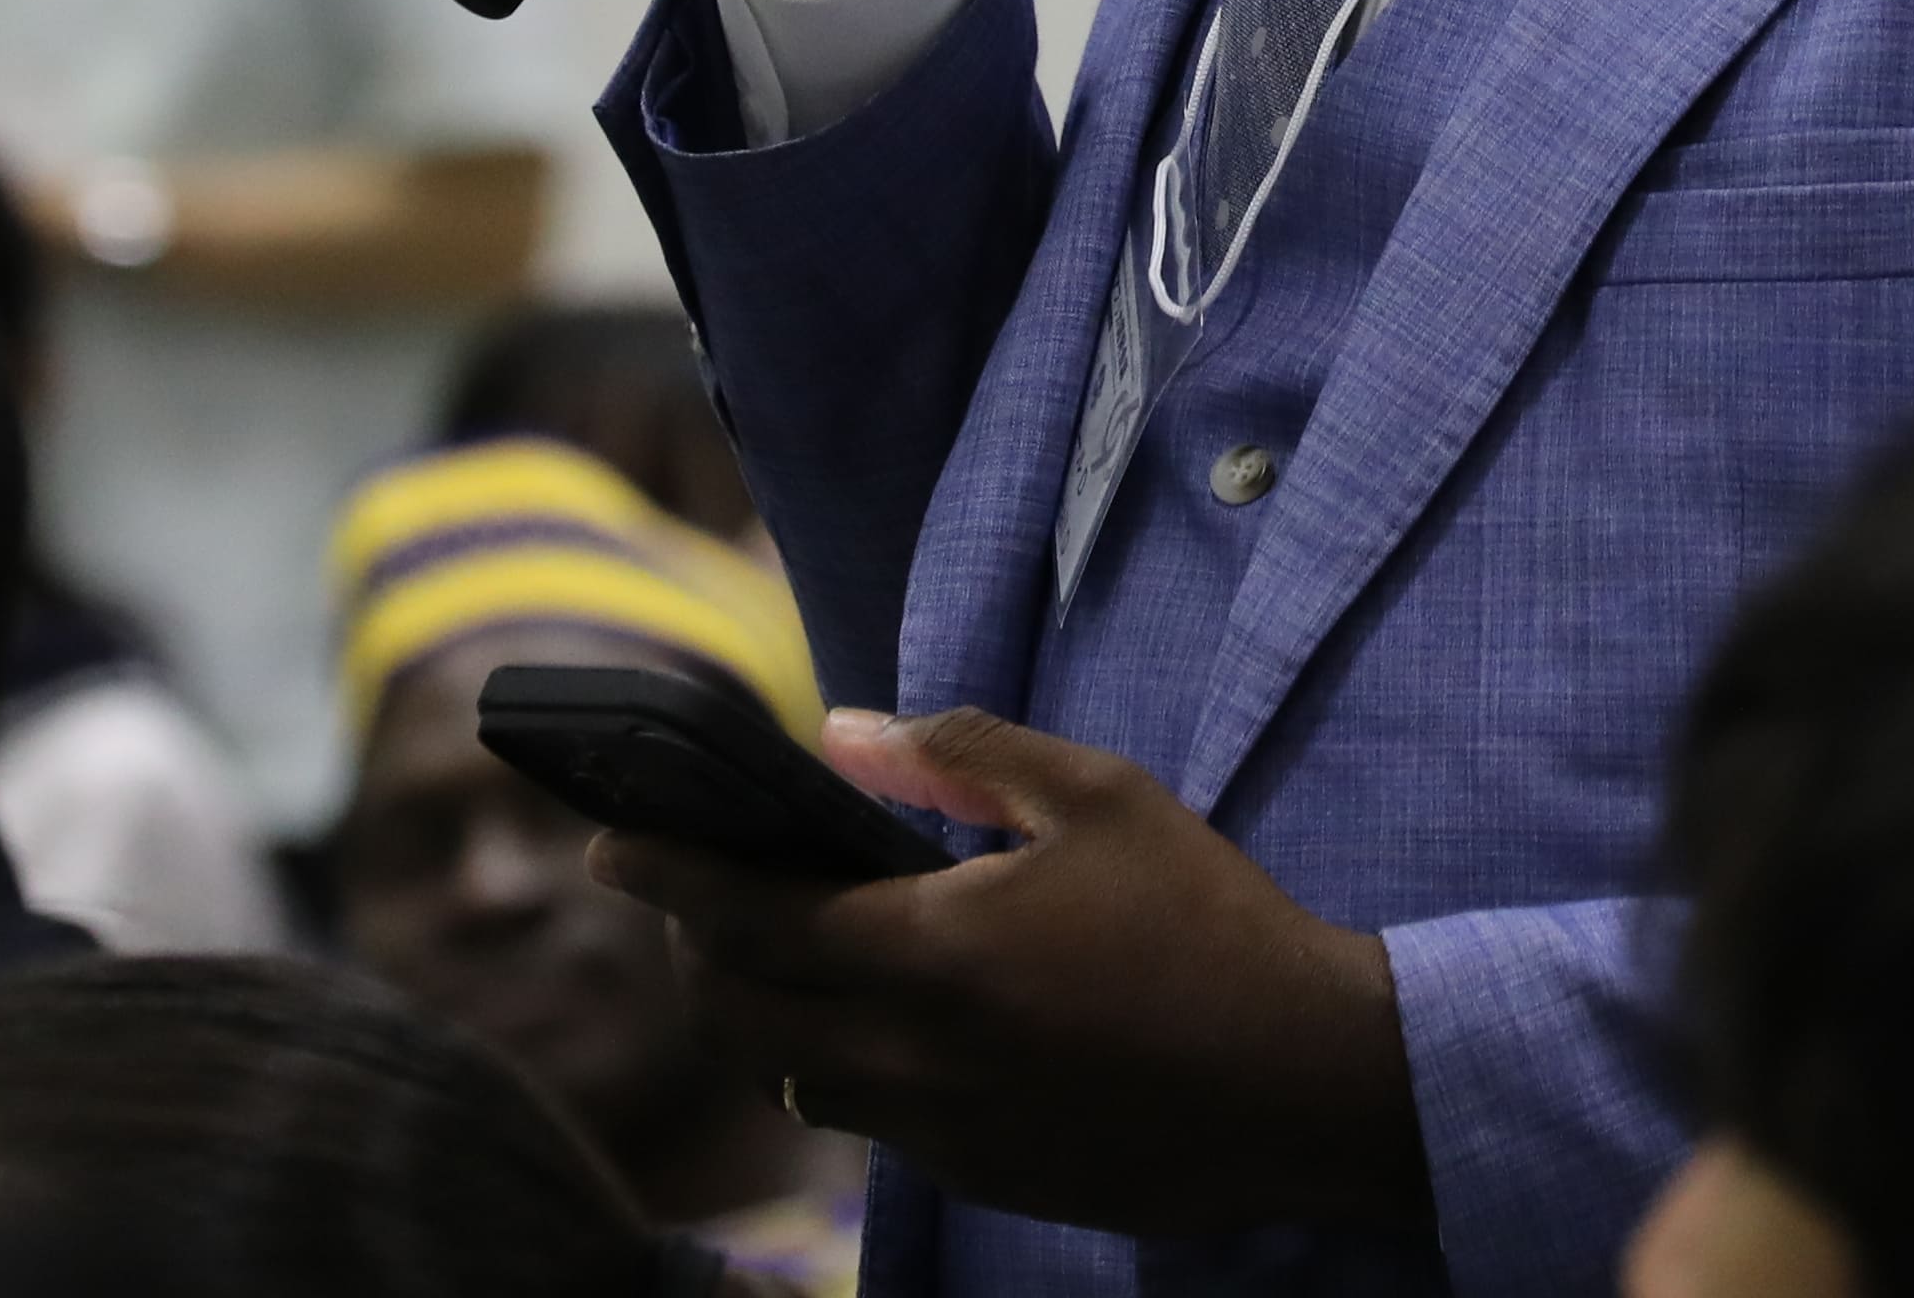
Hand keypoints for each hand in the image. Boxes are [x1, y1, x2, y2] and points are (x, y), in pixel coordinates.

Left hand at [593, 708, 1422, 1240]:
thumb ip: (959, 755)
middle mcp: (913, 1057)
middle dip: (695, 959)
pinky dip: (855, 1068)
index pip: (745, 918)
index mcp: (933, 952)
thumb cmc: (1207, 920)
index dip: (664, 878)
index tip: (609, 846)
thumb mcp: (1098, 796)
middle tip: (697, 907)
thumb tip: (843, 735)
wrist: (1304, 1081)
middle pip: (737, 1021)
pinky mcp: (981, 1179)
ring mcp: (941, 1134)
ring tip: (799, 959)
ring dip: (774, 1020)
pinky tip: (908, 1022)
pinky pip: (876, 1125)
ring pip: (799, 1083)